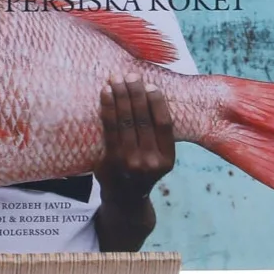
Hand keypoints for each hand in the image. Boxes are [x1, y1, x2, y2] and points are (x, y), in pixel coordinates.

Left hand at [95, 73, 174, 204]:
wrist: (124, 199)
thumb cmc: (142, 169)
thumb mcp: (158, 157)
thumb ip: (157, 133)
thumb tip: (149, 92)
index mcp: (167, 159)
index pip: (164, 124)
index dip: (157, 102)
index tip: (150, 85)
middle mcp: (150, 162)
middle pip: (143, 120)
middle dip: (136, 93)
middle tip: (131, 75)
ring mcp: (130, 162)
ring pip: (125, 122)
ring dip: (120, 96)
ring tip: (116, 78)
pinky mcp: (111, 161)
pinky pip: (109, 129)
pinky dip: (108, 108)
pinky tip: (106, 93)